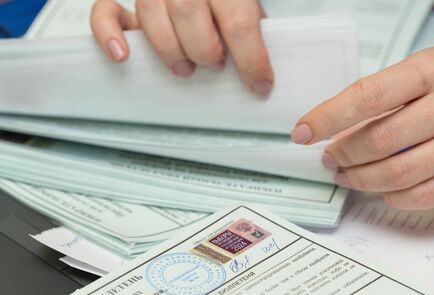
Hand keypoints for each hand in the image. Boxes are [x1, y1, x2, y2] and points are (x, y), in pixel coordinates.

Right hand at [91, 0, 273, 95]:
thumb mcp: (247, 2)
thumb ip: (251, 24)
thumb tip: (263, 70)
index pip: (238, 20)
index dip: (252, 59)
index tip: (260, 84)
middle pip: (189, 12)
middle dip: (205, 49)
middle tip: (215, 64)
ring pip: (151, 12)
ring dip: (171, 49)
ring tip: (186, 67)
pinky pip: (106, 10)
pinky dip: (109, 33)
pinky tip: (123, 56)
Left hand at [291, 47, 433, 208]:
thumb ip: (393, 92)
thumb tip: (340, 124)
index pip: (368, 95)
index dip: (328, 117)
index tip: (304, 131)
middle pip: (379, 140)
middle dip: (343, 154)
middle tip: (329, 158)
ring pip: (397, 174)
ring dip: (361, 179)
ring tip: (347, 175)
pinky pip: (421, 195)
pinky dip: (392, 196)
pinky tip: (382, 188)